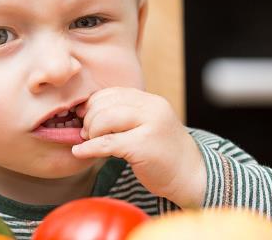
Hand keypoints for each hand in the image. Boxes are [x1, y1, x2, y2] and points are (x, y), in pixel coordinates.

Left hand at [72, 87, 206, 208]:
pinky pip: (106, 143)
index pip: (112, 93)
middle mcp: (152, 109)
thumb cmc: (162, 153)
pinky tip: (79, 152)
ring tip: (89, 142)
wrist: (191, 177)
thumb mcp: (146, 125)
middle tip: (86, 134)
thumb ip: (122, 115)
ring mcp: (149, 126)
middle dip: (89, 119)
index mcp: (151, 101)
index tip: (83, 117)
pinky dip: (88, 148)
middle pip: (105, 105)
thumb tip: (82, 112)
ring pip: (104, 120)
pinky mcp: (143, 147)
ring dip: (90, 132)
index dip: (92, 104)